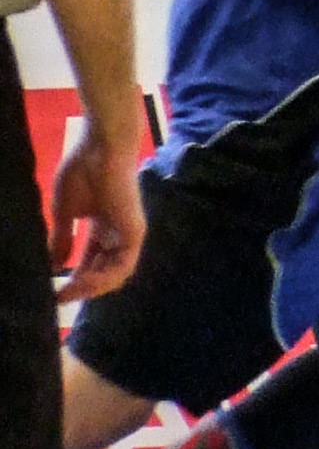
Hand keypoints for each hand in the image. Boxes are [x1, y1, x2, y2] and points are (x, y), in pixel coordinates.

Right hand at [49, 127, 141, 301]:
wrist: (99, 148)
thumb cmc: (82, 172)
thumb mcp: (66, 213)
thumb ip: (63, 239)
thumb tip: (56, 265)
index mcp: (103, 228)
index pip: (93, 263)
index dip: (75, 280)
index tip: (54, 294)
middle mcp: (118, 234)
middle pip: (104, 272)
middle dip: (82, 289)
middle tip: (59, 300)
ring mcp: (128, 233)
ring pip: (116, 274)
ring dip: (92, 288)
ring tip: (67, 295)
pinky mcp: (134, 231)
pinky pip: (123, 265)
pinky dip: (104, 279)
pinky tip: (82, 284)